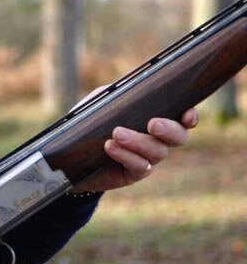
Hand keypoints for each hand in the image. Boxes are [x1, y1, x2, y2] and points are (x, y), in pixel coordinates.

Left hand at [70, 101, 198, 193]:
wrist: (72, 151)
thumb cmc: (91, 120)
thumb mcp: (103, 102)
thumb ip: (118, 94)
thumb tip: (131, 90)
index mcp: (155, 117)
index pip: (181, 117)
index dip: (190, 116)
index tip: (187, 115)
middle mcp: (157, 138)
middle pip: (178, 137)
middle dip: (169, 130)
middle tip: (153, 124)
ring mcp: (148, 157)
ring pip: (158, 152)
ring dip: (138, 141)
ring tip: (117, 133)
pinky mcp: (134, 173)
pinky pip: (139, 166)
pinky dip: (125, 155)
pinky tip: (110, 146)